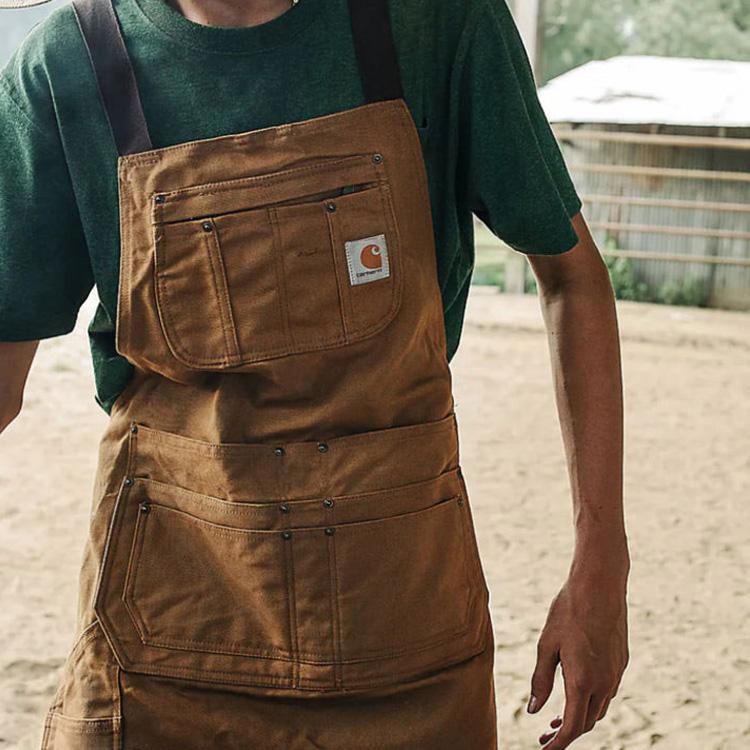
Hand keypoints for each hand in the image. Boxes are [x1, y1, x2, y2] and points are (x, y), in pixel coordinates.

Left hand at [528, 549, 629, 748]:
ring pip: (599, 708)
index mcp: (582, 681)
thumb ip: (541, 680)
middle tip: (544, 735)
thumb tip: (534, 711)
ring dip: (579, 718)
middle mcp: (604, 683)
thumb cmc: (568, 611)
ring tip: (556, 718)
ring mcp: (616, 674)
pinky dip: (591, 701)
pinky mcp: (622, 662)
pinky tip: (576, 692)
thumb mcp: (547, 645)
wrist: (600, 586)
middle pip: (586, 722)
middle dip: (566, 734)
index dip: (558, 744)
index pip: (572, 727)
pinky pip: (607, 691)